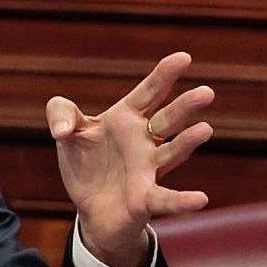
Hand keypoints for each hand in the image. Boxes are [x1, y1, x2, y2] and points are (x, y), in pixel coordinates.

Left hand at [46, 52, 214, 266]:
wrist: (91, 208)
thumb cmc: (87, 164)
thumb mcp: (69, 134)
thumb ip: (61, 113)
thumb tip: (61, 129)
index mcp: (127, 119)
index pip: (148, 93)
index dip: (164, 76)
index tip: (183, 58)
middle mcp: (144, 141)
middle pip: (167, 119)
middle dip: (185, 106)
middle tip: (206, 92)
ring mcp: (148, 169)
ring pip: (172, 152)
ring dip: (187, 142)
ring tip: (204, 130)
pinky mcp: (146, 198)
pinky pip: (166, 198)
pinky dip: (181, 200)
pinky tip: (200, 199)